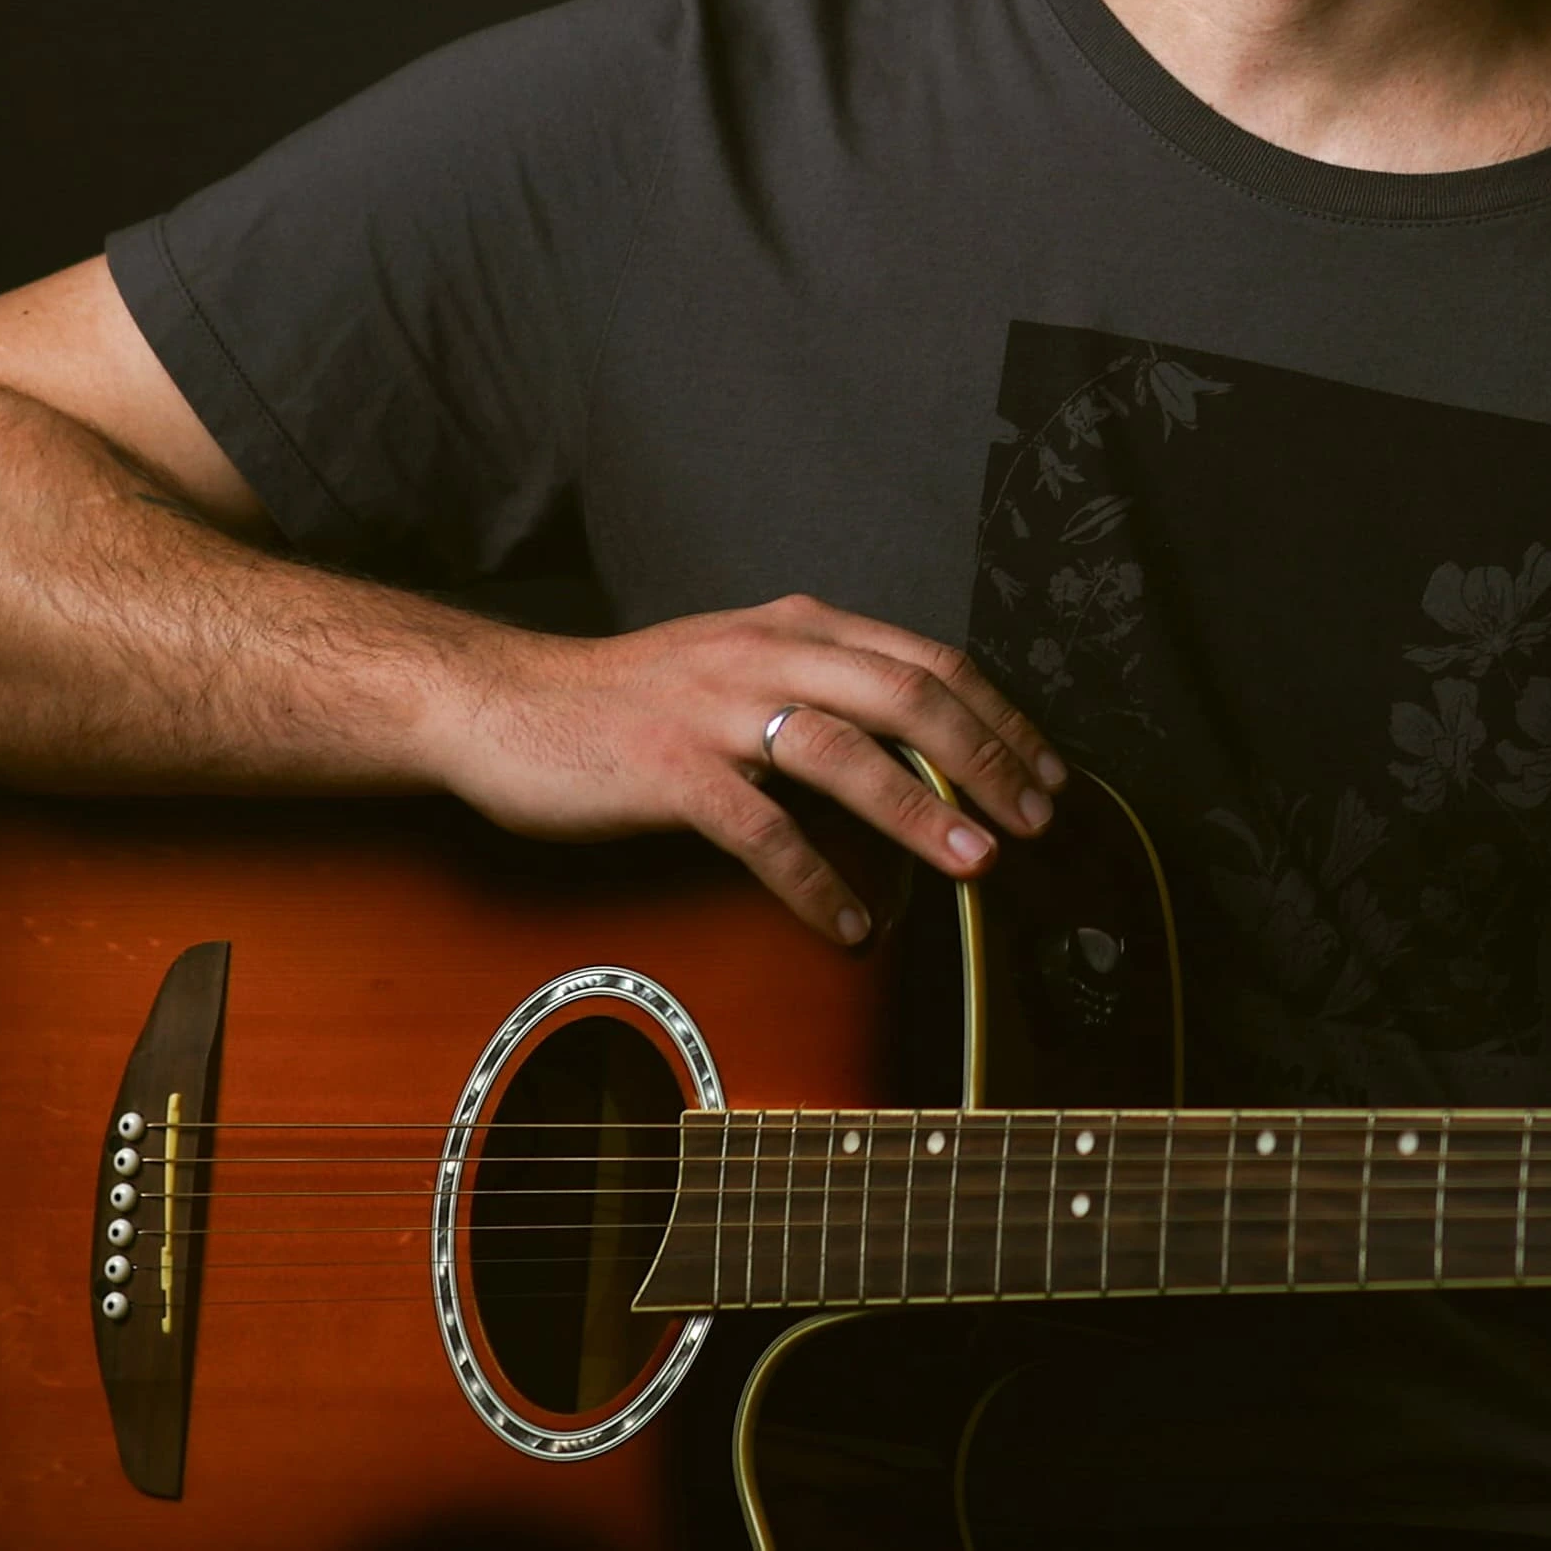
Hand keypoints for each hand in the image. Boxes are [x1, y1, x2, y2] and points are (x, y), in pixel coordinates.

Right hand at [427, 594, 1065, 944]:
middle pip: (909, 697)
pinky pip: (764, 831)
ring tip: (976, 865)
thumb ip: (820, 682)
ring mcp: (716, 711)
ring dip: (924, 815)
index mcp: (793, 627)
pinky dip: (818, 882)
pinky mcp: (671, 771)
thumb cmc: (628, 700)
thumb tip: (920, 738)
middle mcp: (766, 654)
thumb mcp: (737, 662)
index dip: (1000, 715)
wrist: (503, 703)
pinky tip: (853, 923)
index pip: (927, 659)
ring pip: (849, 755)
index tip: (1047, 772)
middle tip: (1037, 822)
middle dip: (988, 762)